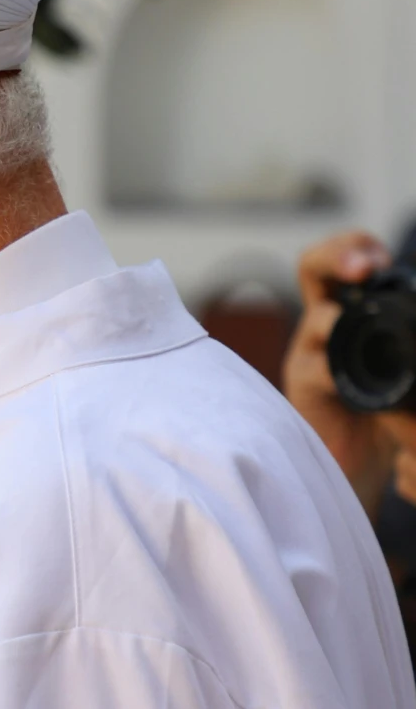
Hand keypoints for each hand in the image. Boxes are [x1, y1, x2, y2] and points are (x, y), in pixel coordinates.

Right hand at [282, 230, 398, 511]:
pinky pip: (319, 370)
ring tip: (352, 328)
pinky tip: (351, 382)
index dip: (355, 246)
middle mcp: (325, 323)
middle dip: (339, 255)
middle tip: (365, 269)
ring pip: (319, 317)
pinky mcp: (304, 388)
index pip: (343, 259)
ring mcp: (311, 353)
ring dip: (339, 320)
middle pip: (315, 265)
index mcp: (348, 310)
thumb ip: (403, 339)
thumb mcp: (398, 367)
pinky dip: (338, 372)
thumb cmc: (385, 411)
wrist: (362, 462)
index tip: (381, 262)